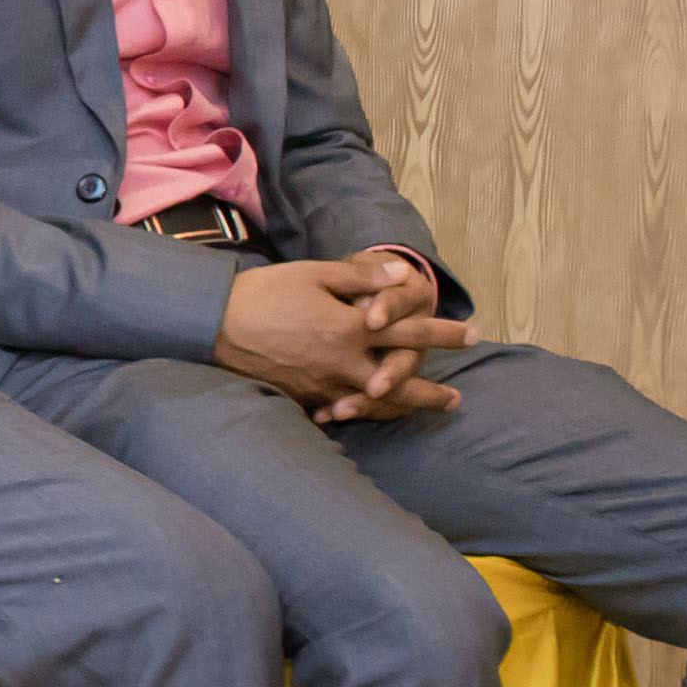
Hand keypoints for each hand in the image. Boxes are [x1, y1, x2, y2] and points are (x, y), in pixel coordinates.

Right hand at [220, 249, 472, 420]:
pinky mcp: (301, 397)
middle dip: (431, 393)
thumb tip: (402, 273)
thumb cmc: (264, 293)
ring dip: (401, 408)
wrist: (213, 324)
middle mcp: (343, 362)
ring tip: (418, 412)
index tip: (473, 336)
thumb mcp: (314, 274)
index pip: (410, 332)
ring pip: (373, 404)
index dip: (445, 334)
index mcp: (350, 328)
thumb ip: (361, 276)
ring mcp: (322, 385)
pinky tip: (363, 413)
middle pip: (400, 384)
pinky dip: (355, 413)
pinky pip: (337, 410)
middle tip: (455, 400)